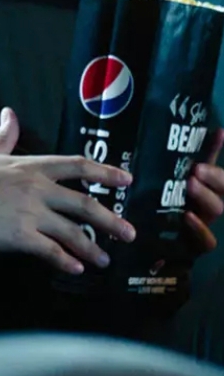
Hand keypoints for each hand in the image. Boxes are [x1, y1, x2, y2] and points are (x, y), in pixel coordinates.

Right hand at [0, 108, 135, 274]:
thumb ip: (4, 137)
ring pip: (74, 232)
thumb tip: (10, 114)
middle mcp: (37, 188)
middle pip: (85, 204)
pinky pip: (53, 252)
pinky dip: (67, 261)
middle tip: (128, 233)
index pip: (76, 165)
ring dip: (93, 248)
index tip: (126, 180)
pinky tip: (76, 268)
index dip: (105, 172)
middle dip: (111, 220)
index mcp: (29, 165)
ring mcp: (31, 213)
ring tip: (105, 260)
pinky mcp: (21, 237)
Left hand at [185, 128, 223, 253]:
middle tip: (197, 169)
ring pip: (217, 210)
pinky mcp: (196, 244)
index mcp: (213, 189)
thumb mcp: (190, 178)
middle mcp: (214, 205)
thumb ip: (205, 155)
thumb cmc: (176, 200)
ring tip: (190, 183)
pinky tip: (188, 216)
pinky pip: (206, 241)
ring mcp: (207, 224)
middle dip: (215, 179)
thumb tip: (221, 131)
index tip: (218, 135)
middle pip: (223, 193)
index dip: (218, 155)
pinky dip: (200, 229)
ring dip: (206, 197)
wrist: (157, 238)